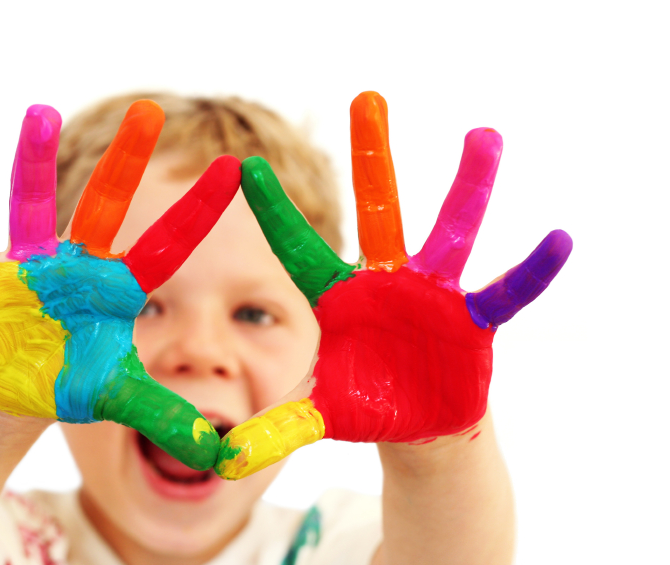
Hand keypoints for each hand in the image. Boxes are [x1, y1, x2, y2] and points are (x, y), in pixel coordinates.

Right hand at [0, 101, 240, 469]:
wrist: (13, 387)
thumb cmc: (70, 380)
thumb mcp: (118, 398)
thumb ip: (165, 416)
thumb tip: (217, 451)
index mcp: (117, 288)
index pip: (169, 247)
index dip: (199, 211)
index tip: (236, 170)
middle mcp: (78, 265)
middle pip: (107, 207)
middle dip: (127, 163)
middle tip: (150, 111)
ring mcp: (31, 267)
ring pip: (31, 205)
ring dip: (33, 163)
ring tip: (39, 114)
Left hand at [215, 91, 571, 478]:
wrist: (418, 420)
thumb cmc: (365, 405)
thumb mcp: (319, 416)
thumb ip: (277, 430)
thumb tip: (224, 460)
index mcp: (340, 297)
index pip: (300, 250)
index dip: (275, 213)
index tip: (246, 167)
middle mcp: (386, 282)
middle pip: (379, 211)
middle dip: (373, 157)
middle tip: (367, 97)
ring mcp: (432, 294)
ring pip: (450, 231)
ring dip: (468, 187)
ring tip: (485, 136)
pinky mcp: (472, 319)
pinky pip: (505, 292)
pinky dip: (530, 273)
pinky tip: (559, 241)